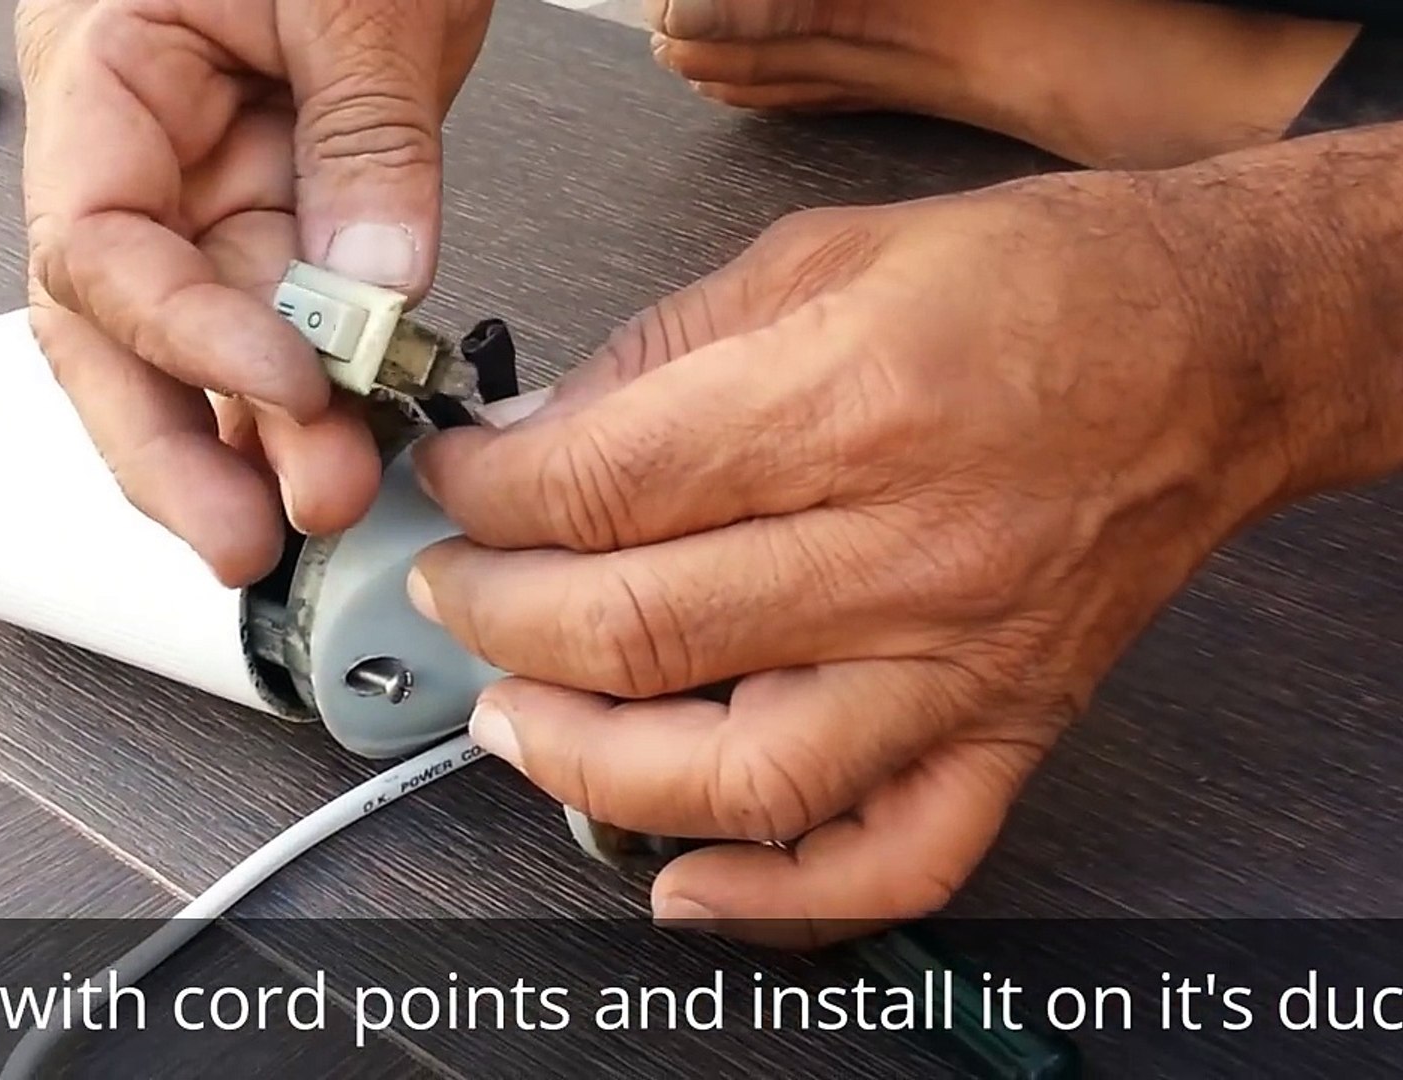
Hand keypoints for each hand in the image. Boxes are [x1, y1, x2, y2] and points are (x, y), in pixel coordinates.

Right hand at [16, 0, 494, 585]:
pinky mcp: (278, 198)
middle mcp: (136, 147)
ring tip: (323, 504)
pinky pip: (281, 310)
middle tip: (251, 538)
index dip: (183, 339)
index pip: (100, 247)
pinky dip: (315, 382)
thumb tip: (376, 277)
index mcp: (102, 75)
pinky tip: (349, 443)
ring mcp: (205, 180)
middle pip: (115, 335)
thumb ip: (363, 136)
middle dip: (176, 449)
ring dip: (255, 435)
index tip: (285, 384)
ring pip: (201, 342)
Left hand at [408, 173, 1315, 945]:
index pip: (601, 486)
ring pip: (740, 773)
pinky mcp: (1005, 730)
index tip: (452, 487)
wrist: (1219, 349)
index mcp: (849, 405)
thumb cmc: (1038, 289)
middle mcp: (904, 551)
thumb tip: (532, 439)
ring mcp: (958, 661)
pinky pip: (891, 860)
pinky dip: (776, 902)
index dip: (486, 495)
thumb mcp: (820, 256)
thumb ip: (659, 352)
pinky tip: (681, 881)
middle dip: (497, 618)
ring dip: (588, 764)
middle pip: (638, 630)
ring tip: (514, 721)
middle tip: (455, 592)